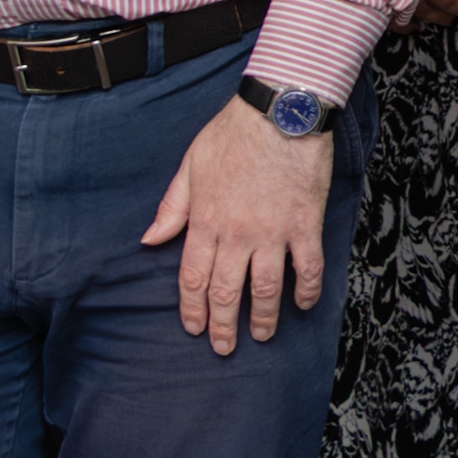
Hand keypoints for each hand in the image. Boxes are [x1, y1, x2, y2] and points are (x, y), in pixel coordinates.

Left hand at [149, 89, 337, 351]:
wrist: (280, 111)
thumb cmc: (233, 132)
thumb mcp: (191, 165)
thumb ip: (172, 206)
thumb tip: (150, 240)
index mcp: (205, 220)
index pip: (193, 277)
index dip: (192, 309)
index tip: (193, 328)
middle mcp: (236, 233)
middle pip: (225, 291)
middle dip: (222, 325)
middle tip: (223, 347)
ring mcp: (272, 232)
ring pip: (265, 288)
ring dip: (262, 318)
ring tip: (261, 335)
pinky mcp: (304, 225)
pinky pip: (307, 268)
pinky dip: (306, 291)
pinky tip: (303, 305)